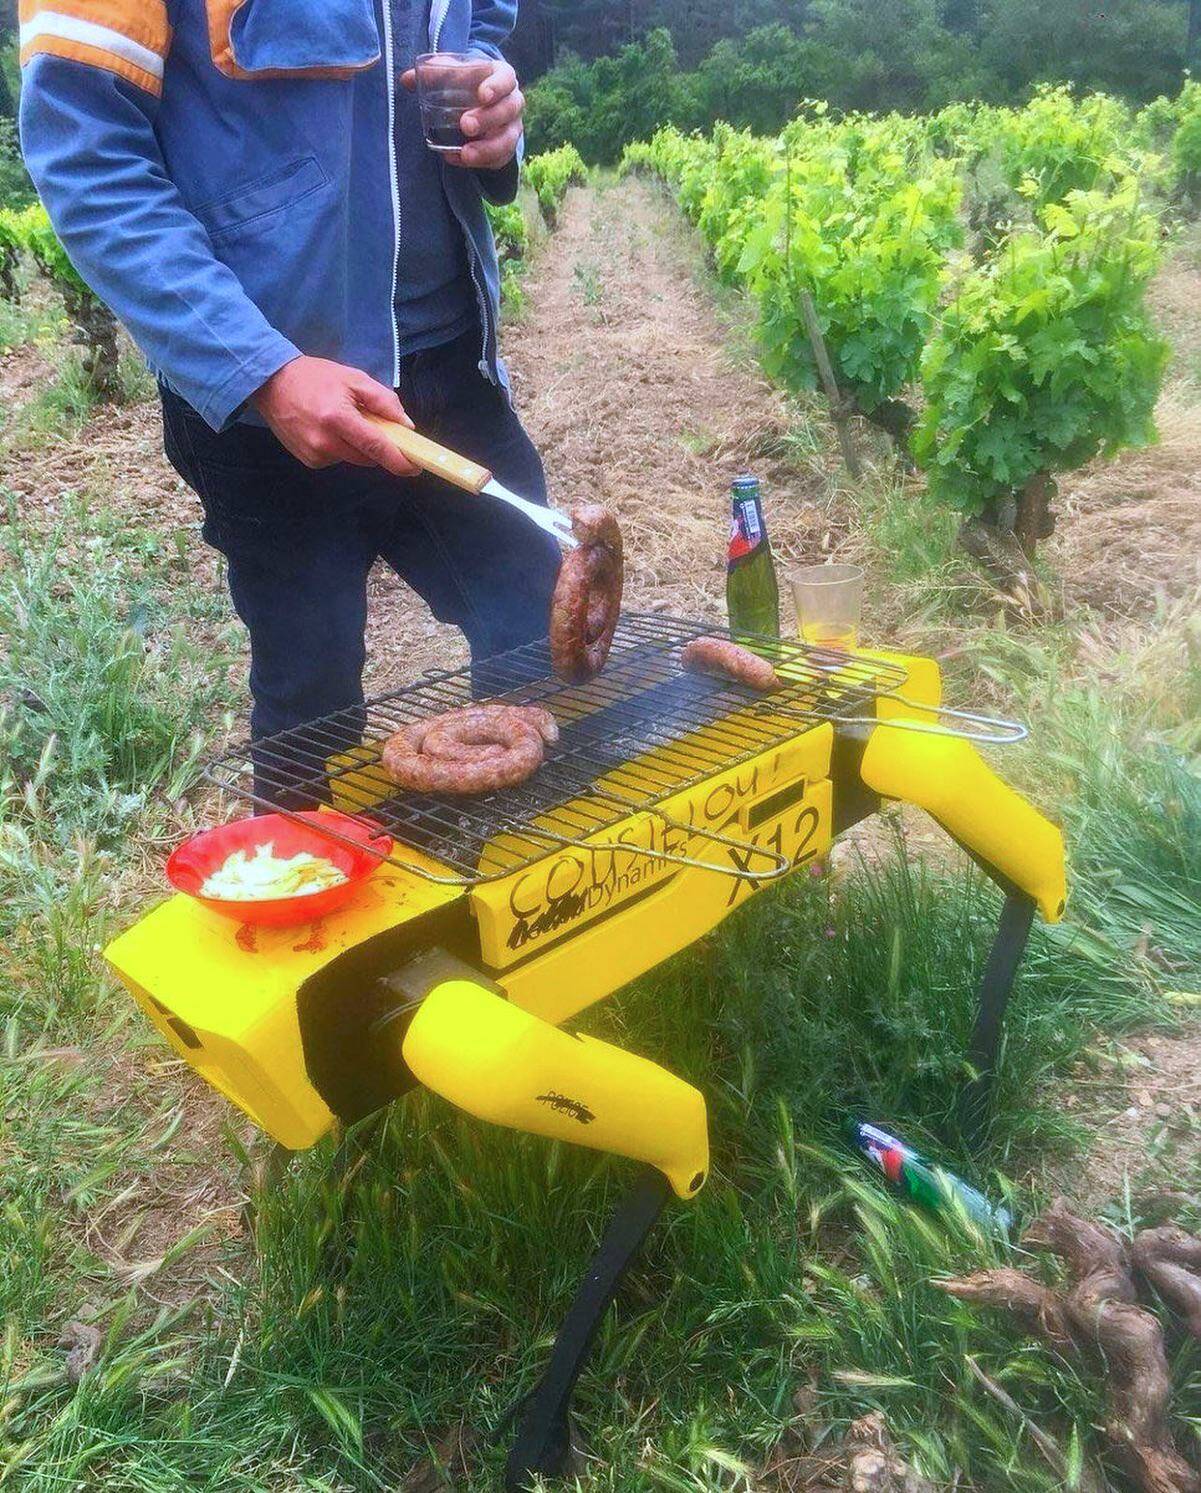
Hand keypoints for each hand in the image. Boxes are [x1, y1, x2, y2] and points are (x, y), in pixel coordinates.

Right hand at [252, 356, 420, 476]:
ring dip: (358, 446)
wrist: (271, 383)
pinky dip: (341, 448)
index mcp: (338, 418)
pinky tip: (328, 429)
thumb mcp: (354, 378)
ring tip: (344, 421)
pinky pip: (338, 460)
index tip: (415, 467)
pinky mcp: (308, 461)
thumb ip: (383, 401)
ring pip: (354, 460)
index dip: (398, 460)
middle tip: (374, 426)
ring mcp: (314, 454)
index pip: (376, 446)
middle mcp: (325, 442)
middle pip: (368, 457)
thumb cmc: (316, 377)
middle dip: (378, 446)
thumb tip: (406, 426)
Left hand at [401, 57, 523, 169]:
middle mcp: (512, 102)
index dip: (497, 86)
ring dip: (487, 148)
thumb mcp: (451, 74)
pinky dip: (480, 162)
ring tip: (466, 153)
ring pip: (507, 140)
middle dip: (488, 119)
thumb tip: (406, 80)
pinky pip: (498, 159)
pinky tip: (457, 159)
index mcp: (501, 77)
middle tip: (466, 125)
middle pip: (508, 110)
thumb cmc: (465, 83)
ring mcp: (511, 127)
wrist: (478, 103)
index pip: (506, 78)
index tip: (482, 95)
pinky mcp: (506, 149)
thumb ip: (431, 74)